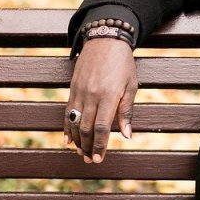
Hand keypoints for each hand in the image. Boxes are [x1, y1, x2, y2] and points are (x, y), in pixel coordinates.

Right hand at [65, 38, 137, 163]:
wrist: (105, 40)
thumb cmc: (123, 64)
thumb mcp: (131, 86)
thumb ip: (127, 111)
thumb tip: (127, 136)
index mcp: (109, 95)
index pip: (103, 127)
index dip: (100, 145)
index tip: (100, 158)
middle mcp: (92, 95)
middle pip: (86, 128)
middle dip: (88, 147)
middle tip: (91, 160)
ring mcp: (80, 91)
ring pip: (74, 122)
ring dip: (77, 140)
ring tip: (81, 152)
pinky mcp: (72, 88)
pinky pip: (68, 112)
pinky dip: (67, 127)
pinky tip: (69, 139)